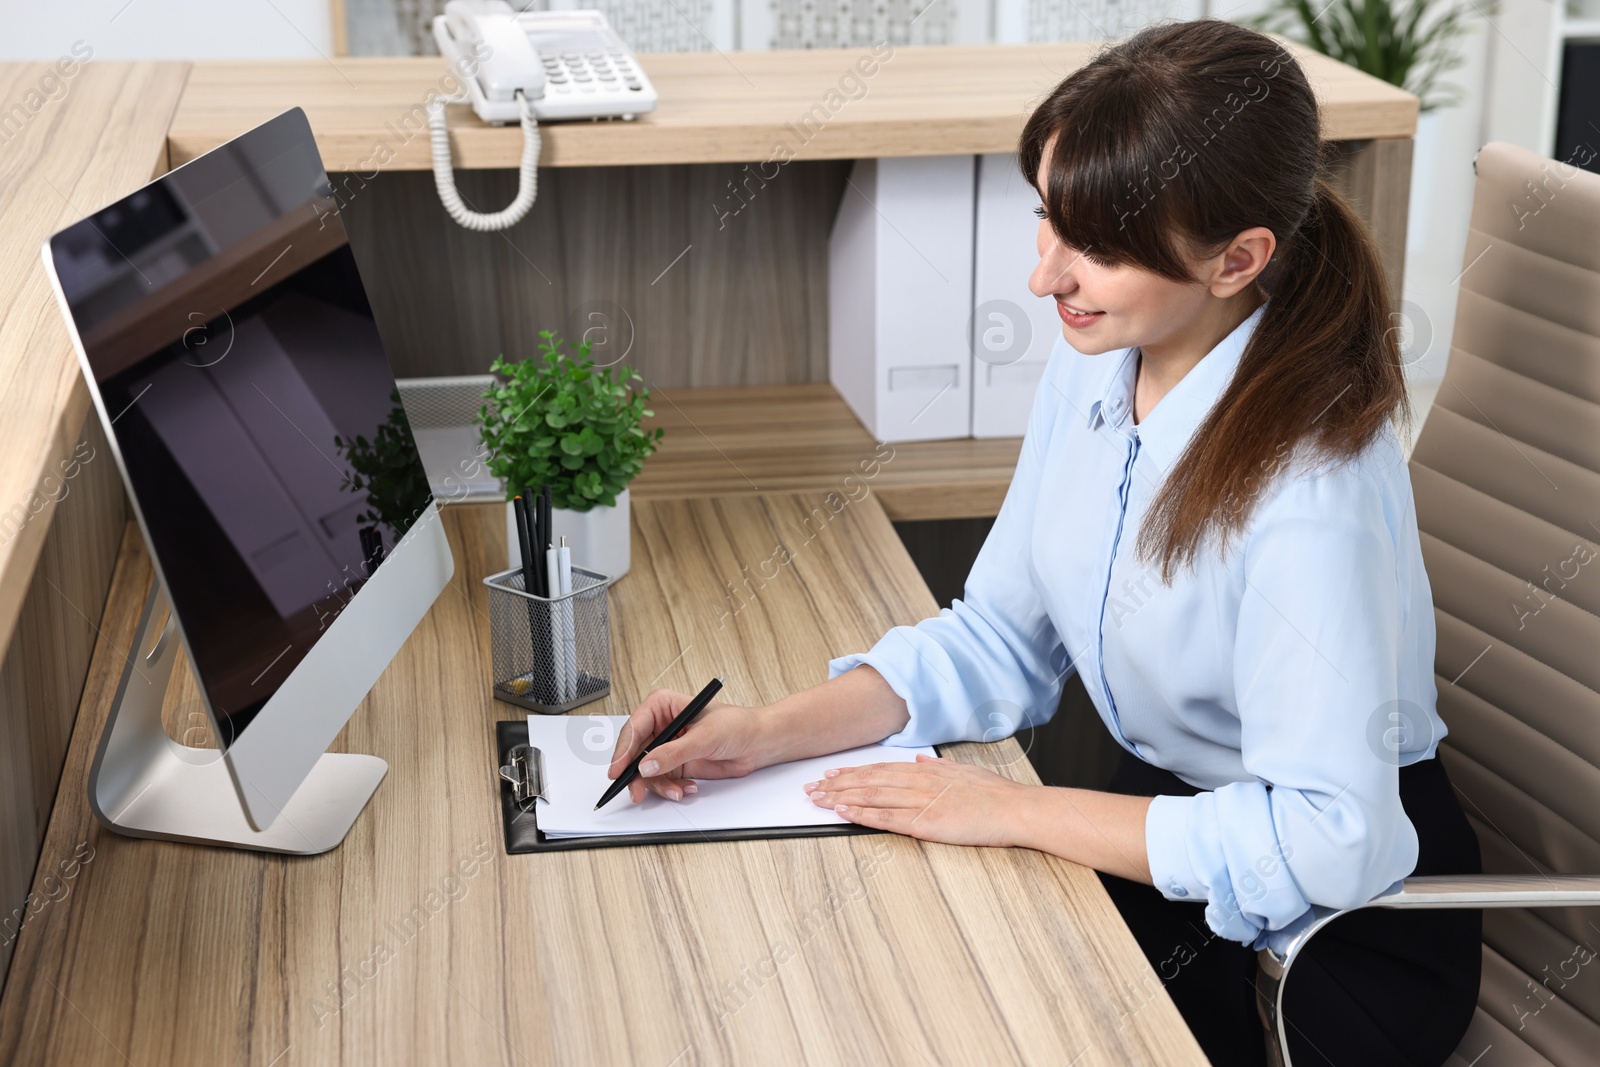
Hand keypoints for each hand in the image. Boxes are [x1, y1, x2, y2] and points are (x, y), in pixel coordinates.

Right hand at [607, 688, 770, 803]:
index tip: (618, 770)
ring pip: (646, 771)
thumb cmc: (737, 725)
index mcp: (663, 706)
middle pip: (634, 752)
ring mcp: (667, 747)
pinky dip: (671, 789)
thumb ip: (674, 752)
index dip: (623, 750)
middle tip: (636, 792)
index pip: (634, 727)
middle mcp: (661, 726)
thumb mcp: (704, 737)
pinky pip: (662, 781)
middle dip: (636, 774)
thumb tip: (647, 765)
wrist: (758, 743)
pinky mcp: (676, 765)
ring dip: (659, 785)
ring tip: (677, 791)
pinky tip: (688, 788)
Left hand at [802, 754, 1032, 847]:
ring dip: (841, 798)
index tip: (832, 774)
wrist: (1014, 809)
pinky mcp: (924, 823)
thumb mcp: (964, 772)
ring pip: (871, 797)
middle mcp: (917, 782)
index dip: (853, 772)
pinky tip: (843, 812)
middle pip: (868, 781)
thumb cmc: (994, 794)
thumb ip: (939, 767)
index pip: (880, 769)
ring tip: (817, 800)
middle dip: (837, 784)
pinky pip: (886, 818)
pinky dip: (861, 814)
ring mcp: (919, 802)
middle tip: (812, 788)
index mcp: (926, 772)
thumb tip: (922, 760)